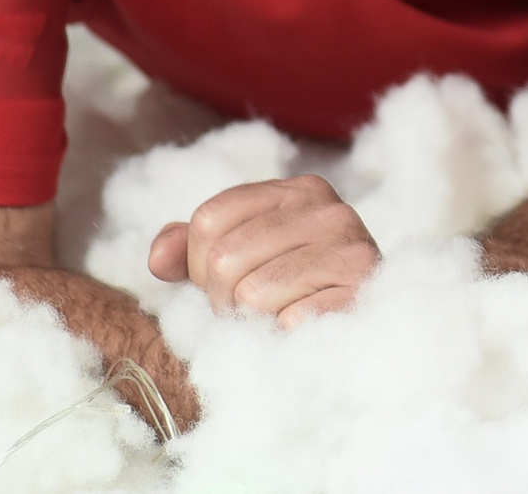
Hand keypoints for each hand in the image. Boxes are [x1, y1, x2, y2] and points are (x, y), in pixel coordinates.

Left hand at [146, 174, 379, 326]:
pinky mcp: (363, 292)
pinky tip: (303, 329)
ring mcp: (352, 248)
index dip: (199, 264)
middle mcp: (329, 210)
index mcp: (298, 191)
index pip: (207, 221)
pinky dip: (285, 334)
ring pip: (252, 294)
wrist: (369, 332)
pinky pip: (291, 320)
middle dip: (224, 297)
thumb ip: (191, 248)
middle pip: (224, 259)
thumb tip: (158, 260)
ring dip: (253, 320)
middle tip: (251, 308)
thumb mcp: (240, 256)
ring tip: (276, 317)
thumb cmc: (293, 291)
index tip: (225, 280)